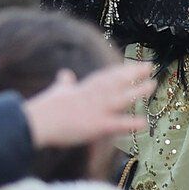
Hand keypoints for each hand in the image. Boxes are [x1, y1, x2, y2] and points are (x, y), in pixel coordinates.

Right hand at [20, 62, 155, 148]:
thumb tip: (65, 73)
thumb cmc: (45, 108)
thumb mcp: (57, 91)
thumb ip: (65, 83)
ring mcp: (96, 110)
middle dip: (134, 73)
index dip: (121, 69)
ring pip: (121, 97)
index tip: (134, 64)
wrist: (36, 122)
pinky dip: (131, 123)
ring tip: (153, 85)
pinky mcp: (96, 125)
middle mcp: (93, 96)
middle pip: (117, 81)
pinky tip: (144, 122)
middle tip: (151, 66)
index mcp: (84, 88)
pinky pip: (117, 124)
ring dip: (138, 91)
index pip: (107, 76)